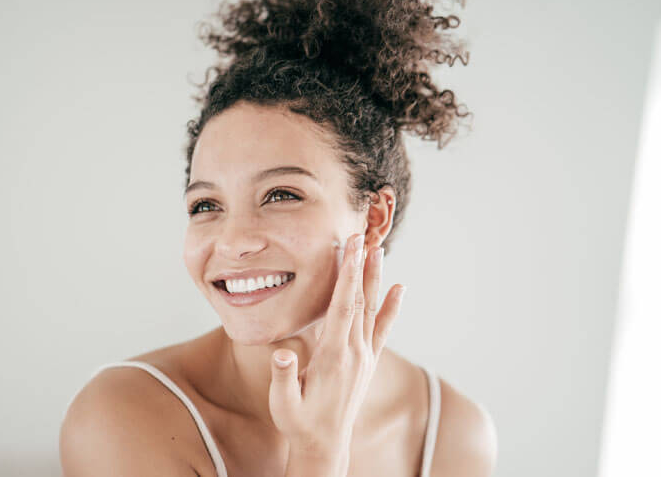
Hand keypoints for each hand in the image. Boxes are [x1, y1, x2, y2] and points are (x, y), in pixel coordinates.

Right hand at [268, 232, 406, 455]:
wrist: (325, 444)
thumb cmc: (299, 422)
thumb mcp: (283, 404)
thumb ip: (283, 378)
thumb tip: (280, 355)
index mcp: (334, 357)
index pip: (343, 307)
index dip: (347, 276)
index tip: (350, 249)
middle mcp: (354, 353)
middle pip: (360, 301)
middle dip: (361, 267)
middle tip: (363, 236)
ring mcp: (364, 356)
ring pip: (373, 310)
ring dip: (375, 279)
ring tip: (378, 250)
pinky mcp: (368, 361)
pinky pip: (383, 329)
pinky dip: (393, 307)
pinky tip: (400, 288)